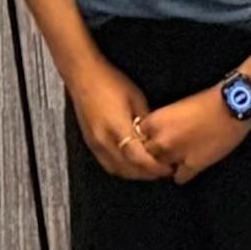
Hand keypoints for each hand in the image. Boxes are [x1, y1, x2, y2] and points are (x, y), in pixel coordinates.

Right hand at [66, 63, 168, 180]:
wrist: (83, 76)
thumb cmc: (110, 82)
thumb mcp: (136, 98)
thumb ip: (146, 122)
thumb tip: (155, 139)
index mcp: (116, 127)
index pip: (138, 158)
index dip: (154, 167)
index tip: (167, 168)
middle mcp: (103, 140)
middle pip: (128, 169)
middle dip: (147, 174)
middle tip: (162, 172)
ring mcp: (94, 143)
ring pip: (117, 170)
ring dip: (134, 174)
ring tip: (150, 170)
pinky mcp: (90, 143)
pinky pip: (107, 164)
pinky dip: (122, 168)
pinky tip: (132, 165)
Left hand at [133, 90, 250, 185]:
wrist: (231, 106)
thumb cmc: (206, 102)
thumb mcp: (174, 108)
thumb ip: (160, 124)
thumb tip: (153, 137)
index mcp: (154, 122)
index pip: (136, 139)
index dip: (144, 141)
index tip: (150, 141)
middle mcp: (160, 140)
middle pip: (145, 157)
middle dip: (153, 155)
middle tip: (165, 152)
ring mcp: (175, 155)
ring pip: (160, 170)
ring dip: (166, 167)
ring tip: (177, 159)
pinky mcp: (191, 166)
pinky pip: (178, 178)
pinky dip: (183, 174)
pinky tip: (190, 166)